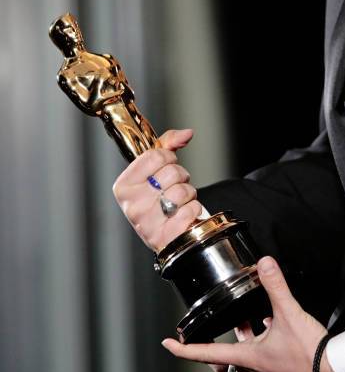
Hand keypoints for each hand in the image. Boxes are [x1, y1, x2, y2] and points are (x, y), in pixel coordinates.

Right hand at [112, 129, 202, 251]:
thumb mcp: (154, 174)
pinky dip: (194, 210)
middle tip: (175, 187)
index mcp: (123, 186)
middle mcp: (132, 204)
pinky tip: (184, 215)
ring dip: (189, 194)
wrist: (165, 238)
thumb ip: (167, 148)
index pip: (155, 156)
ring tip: (179, 202)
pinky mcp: (165, 236)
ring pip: (183, 190)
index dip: (169, 159)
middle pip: (172, 172)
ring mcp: (147, 222)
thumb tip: (186, 133)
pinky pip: (191, 210)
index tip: (168, 167)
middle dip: (181, 178)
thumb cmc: (158, 203)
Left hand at [161, 256, 344, 371]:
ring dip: (239, 335)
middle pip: (222, 356)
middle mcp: (254, 363)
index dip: (184, 348)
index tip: (169, 343)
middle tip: (204, 331)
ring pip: (243, 352)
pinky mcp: (280, 360)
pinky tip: (270, 321)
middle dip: (211, 343)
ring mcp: (267, 364)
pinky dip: (260, 334)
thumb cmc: (309, 353)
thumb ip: (276, 287)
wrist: (332, 368)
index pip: (205, 353)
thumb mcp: (289, 314)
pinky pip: (262, 348)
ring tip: (240, 318)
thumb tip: (265, 265)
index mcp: (248, 356)